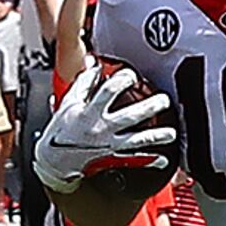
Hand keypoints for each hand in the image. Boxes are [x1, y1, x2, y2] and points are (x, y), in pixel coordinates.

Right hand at [31, 63, 177, 193]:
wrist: (54, 162)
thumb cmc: (61, 131)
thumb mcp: (68, 104)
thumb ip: (83, 83)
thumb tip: (93, 64)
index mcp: (89, 112)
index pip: (108, 92)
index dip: (122, 81)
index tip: (131, 75)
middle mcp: (101, 129)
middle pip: (129, 117)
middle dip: (148, 108)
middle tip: (163, 100)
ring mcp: (109, 145)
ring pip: (137, 141)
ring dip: (156, 136)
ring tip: (170, 133)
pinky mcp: (113, 158)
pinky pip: (135, 160)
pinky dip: (151, 161)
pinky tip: (164, 159)